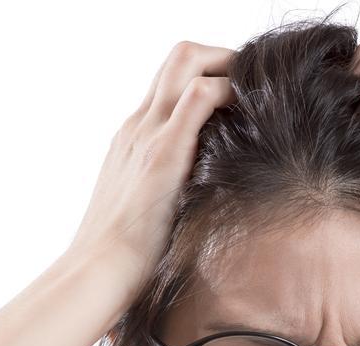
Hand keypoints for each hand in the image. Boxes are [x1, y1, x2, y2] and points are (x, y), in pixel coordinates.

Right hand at [63, 41, 235, 297]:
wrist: (98, 274)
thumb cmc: (127, 259)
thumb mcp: (151, 214)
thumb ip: (172, 195)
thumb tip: (209, 208)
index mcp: (133, 139)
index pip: (170, 81)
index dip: (209, 74)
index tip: (243, 96)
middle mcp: (138, 127)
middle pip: (179, 57)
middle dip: (223, 57)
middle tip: (258, 83)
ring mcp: (148, 135)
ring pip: (186, 61)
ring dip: (228, 64)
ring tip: (261, 92)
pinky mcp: (162, 153)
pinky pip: (198, 96)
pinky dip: (229, 90)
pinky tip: (253, 113)